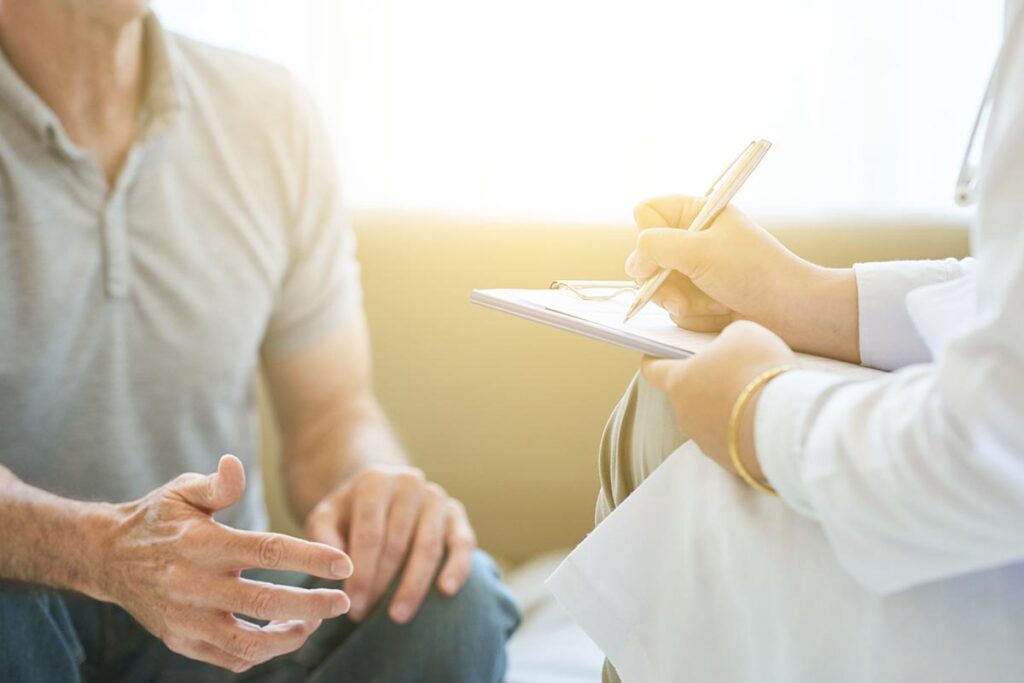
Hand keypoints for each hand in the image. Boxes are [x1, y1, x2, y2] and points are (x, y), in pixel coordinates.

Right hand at [97, 455, 353, 672]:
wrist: (106, 557)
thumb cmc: (157, 519)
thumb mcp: (182, 491)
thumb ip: (217, 484)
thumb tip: (235, 464)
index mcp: (201, 543)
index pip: (266, 551)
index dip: (310, 558)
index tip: (344, 564)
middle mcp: (192, 584)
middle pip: (264, 602)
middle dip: (312, 605)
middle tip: (344, 601)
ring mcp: (185, 618)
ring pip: (247, 642)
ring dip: (289, 637)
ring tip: (312, 621)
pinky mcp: (179, 641)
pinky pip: (228, 658)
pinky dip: (260, 652)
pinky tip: (281, 634)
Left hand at [305, 465, 475, 623]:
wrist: (378, 493)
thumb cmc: (348, 513)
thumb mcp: (325, 518)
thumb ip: (324, 538)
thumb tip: (337, 569)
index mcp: (375, 481)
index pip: (370, 533)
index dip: (361, 572)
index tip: (352, 603)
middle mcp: (409, 483)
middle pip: (398, 542)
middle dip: (381, 583)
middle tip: (367, 615)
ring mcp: (436, 497)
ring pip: (428, 546)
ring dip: (413, 585)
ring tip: (398, 615)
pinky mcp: (456, 513)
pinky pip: (463, 543)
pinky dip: (457, 567)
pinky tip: (446, 590)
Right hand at [625, 195, 858, 362]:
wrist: (791, 312)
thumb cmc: (754, 272)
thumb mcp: (699, 250)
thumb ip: (655, 247)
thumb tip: (633, 263)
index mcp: (698, 213)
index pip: (647, 213)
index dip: (648, 235)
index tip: (663, 253)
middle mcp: (693, 239)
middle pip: (646, 256)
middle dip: (663, 280)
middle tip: (682, 293)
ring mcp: (695, 270)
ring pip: (657, 287)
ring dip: (683, 301)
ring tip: (714, 303)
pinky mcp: (700, 298)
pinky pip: (675, 309)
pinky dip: (695, 315)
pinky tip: (720, 312)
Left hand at [641, 321, 795, 481]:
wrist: (785, 421)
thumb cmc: (757, 369)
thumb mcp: (743, 334)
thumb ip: (726, 339)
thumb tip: (727, 349)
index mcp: (679, 382)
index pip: (653, 370)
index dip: (655, 361)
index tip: (659, 355)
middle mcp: (685, 415)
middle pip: (688, 395)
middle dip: (706, 384)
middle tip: (734, 372)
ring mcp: (704, 441)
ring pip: (710, 420)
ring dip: (726, 410)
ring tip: (757, 397)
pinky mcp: (728, 461)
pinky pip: (732, 440)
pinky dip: (744, 431)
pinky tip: (766, 420)